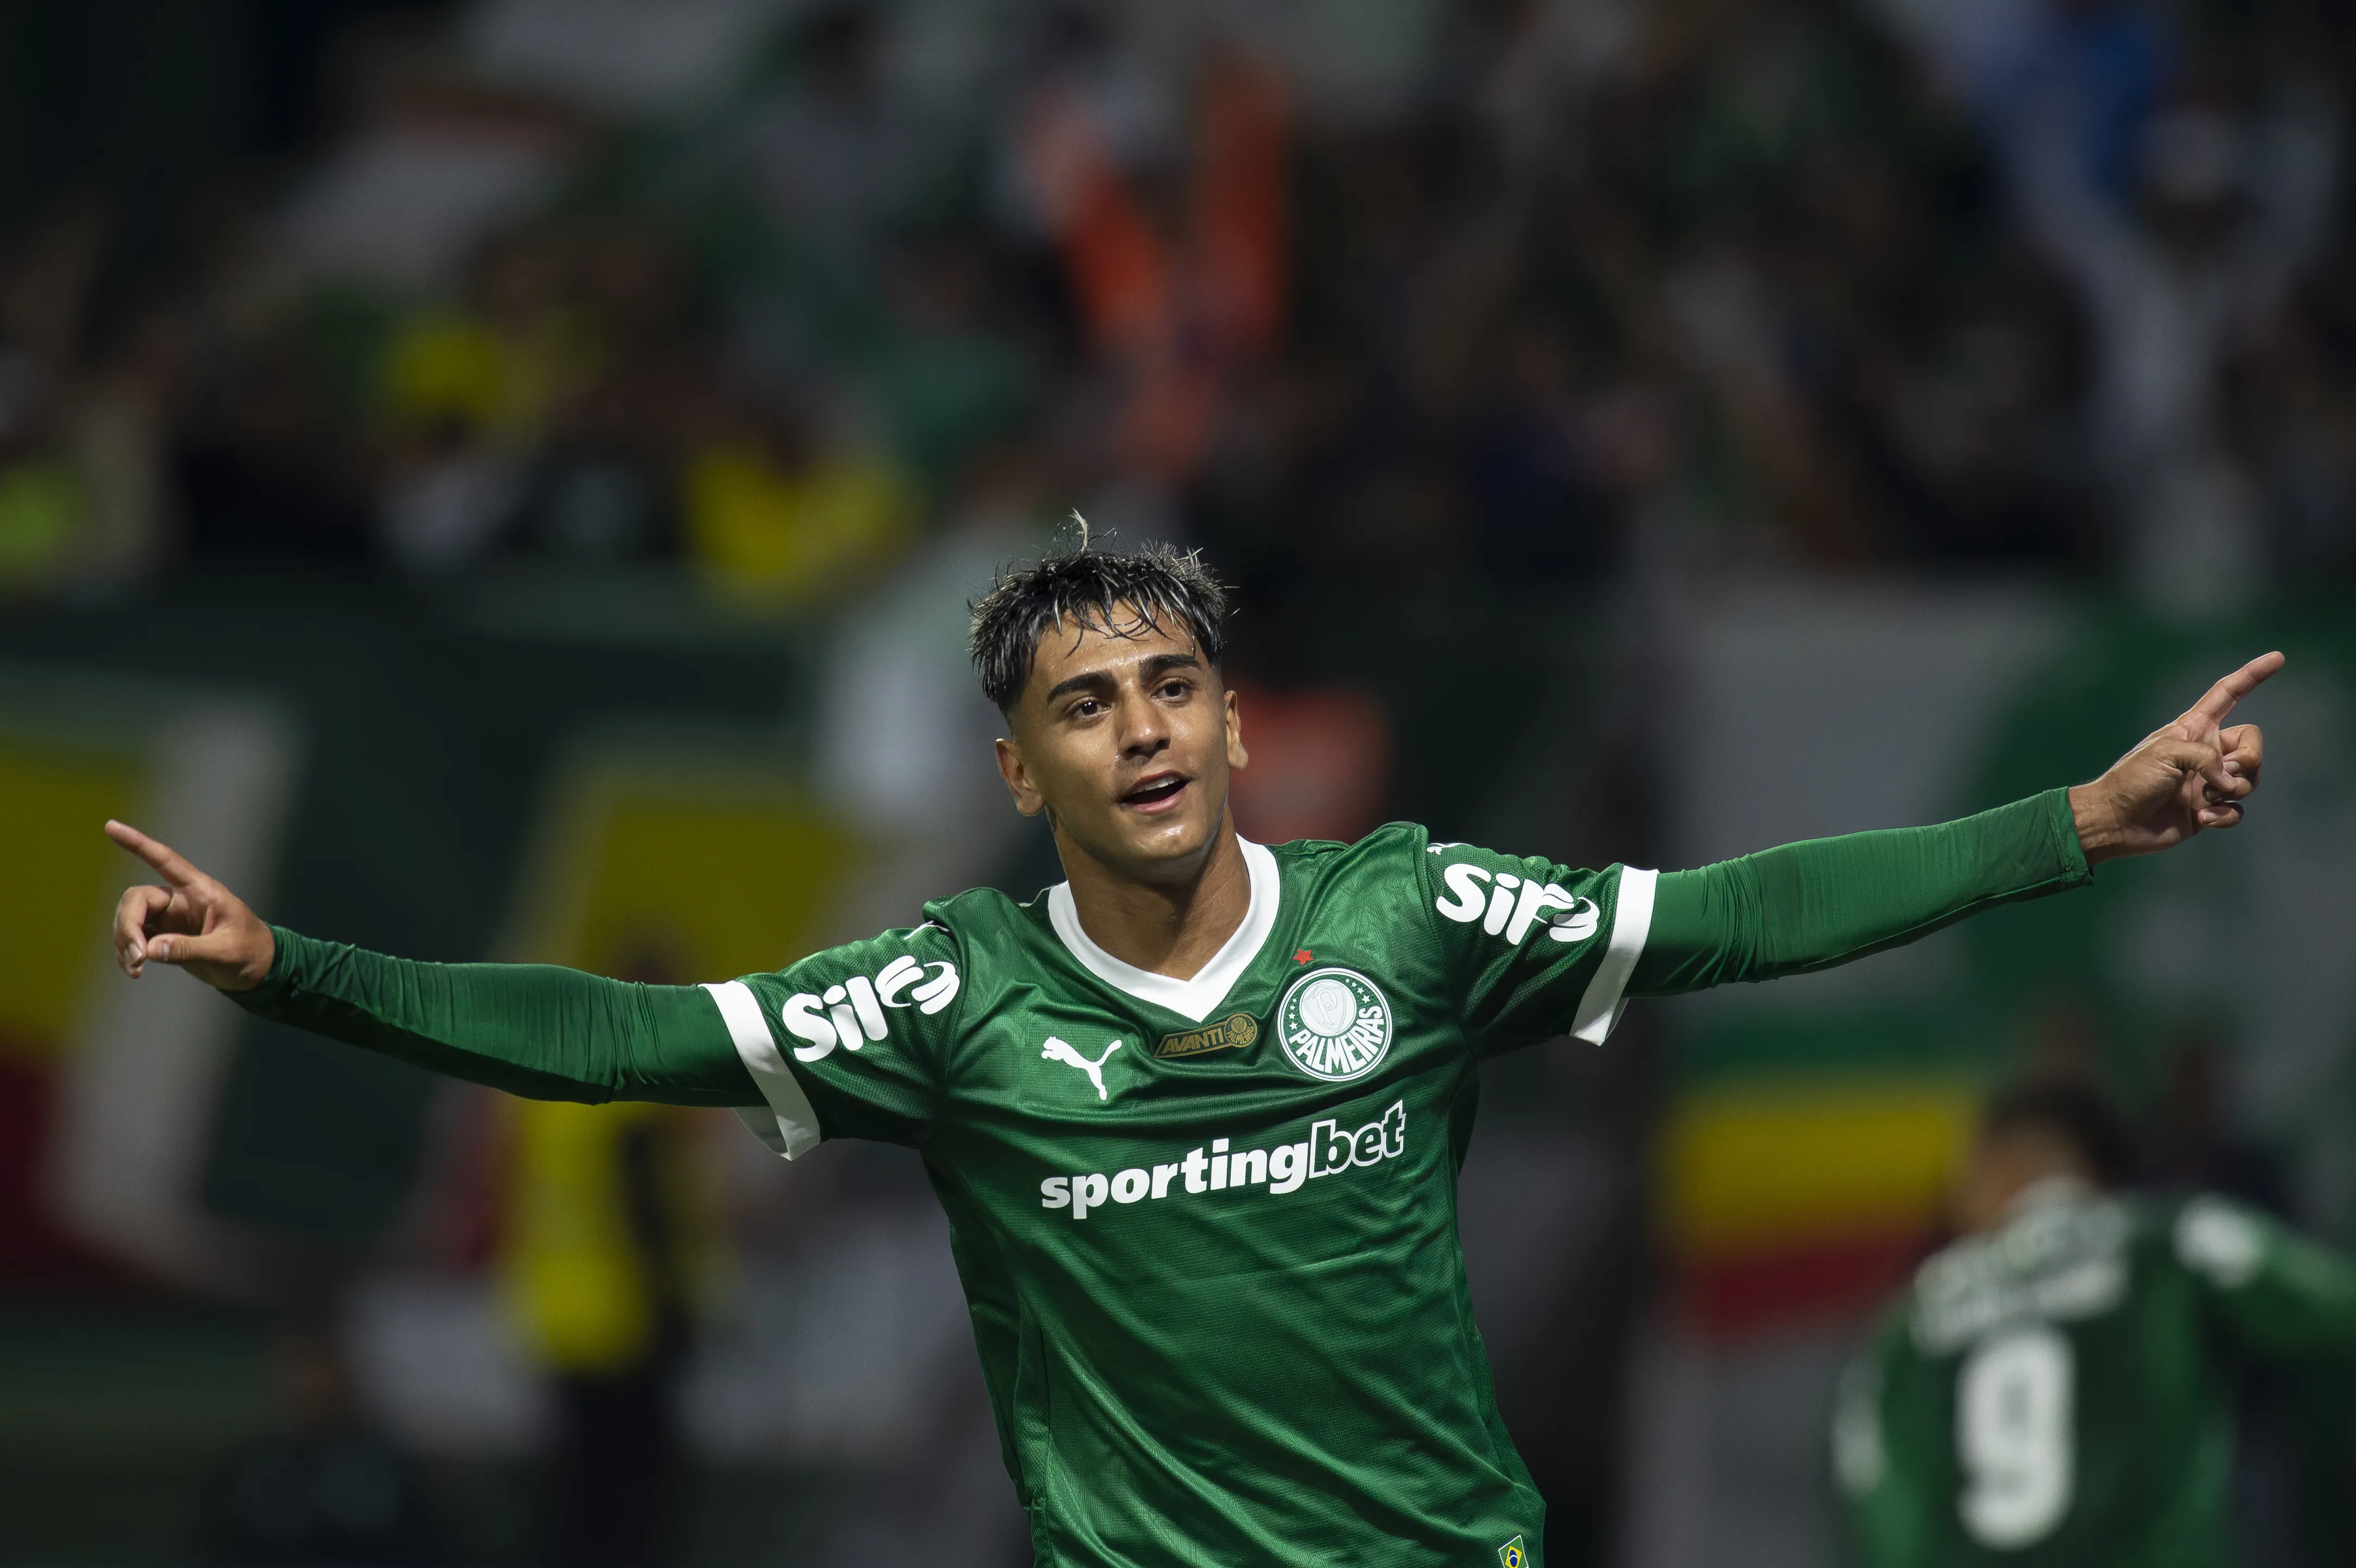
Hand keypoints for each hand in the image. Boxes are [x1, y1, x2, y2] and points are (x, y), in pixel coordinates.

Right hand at [106, 820, 275, 990]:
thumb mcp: (225, 950)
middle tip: (137, 957)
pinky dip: (128, 953)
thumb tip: (150, 950)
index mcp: (200, 890)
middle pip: (136, 899)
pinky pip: (134, 938)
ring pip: (129, 919)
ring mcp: (169, 917)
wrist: (257, 969)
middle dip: (128, 926)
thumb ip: (189, 949)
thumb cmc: (249, 951)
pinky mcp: (163, 935)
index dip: (138, 843)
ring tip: (136, 969)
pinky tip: (134, 970)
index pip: (165, 860)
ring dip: (125, 943)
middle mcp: (180, 899)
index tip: (110, 826)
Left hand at [2069, 652, 2281, 864]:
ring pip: (2249, 779)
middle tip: (2222, 773)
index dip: (2252, 675)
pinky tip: (2203, 818)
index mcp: (2193, 728)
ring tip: (2203, 797)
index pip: (2228, 694)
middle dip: (2250, 760)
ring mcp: (2208, 782)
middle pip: (2252, 744)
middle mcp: (2205, 752)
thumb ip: (2206, 757)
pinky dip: (2225, 815)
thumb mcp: (2166, 752)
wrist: (2115, 822)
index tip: (2277, 658)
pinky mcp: (2209, 809)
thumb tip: (2229, 780)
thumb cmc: (2132, 780)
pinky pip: (2238, 809)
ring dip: (2232, 789)